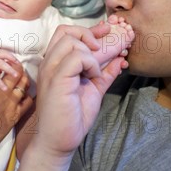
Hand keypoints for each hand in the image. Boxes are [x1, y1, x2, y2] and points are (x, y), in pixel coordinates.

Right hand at [0, 60, 32, 156]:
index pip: (4, 69)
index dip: (10, 64)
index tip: (12, 62)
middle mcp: (2, 93)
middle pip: (16, 75)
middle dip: (20, 70)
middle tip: (20, 69)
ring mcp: (10, 104)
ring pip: (23, 87)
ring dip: (25, 81)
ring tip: (25, 80)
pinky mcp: (15, 116)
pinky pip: (27, 103)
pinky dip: (28, 97)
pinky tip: (27, 96)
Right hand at [35, 25, 125, 155]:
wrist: (58, 141)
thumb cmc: (72, 118)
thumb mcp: (94, 90)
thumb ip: (105, 74)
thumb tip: (121, 60)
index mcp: (56, 63)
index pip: (67, 34)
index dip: (89, 29)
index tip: (106, 30)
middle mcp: (50, 63)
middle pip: (66, 31)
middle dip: (89, 34)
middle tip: (102, 49)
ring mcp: (51, 70)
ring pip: (71, 41)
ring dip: (90, 53)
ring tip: (95, 72)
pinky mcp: (56, 80)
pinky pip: (76, 57)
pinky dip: (90, 63)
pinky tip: (93, 76)